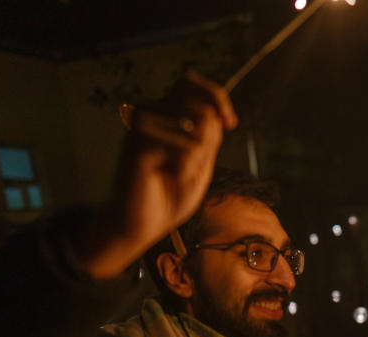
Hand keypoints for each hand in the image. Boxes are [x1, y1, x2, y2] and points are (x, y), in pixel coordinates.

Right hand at [81, 70, 237, 278]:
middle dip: (210, 139)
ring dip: (198, 156)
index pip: (191, 81)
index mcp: (164, 113)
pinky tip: (170, 176)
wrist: (142, 223)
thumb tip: (216, 112)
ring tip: (177, 172)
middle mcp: (150, 113)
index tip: (230, 122)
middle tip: (192, 163)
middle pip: (202, 106)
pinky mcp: (137, 144)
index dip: (216, 96)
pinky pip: (185, 145)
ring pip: (196, 124)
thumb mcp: (201, 160)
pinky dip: (187, 166)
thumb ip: (209, 133)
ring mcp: (141, 127)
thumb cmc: (170, 192)